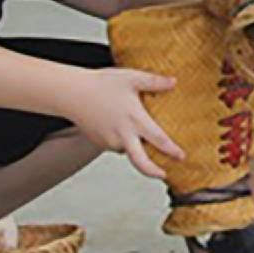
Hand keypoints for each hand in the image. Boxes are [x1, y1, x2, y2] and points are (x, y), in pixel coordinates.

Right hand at [59, 68, 184, 179]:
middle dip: (153, 172)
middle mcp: (122, 134)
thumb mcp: (132, 78)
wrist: (71, 93)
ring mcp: (109, 141)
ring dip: (136, 148)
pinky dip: (123, 141)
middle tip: (164, 174)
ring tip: (140, 135)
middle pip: (140, 162)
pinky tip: (123, 128)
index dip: (171, 150)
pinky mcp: (100, 142)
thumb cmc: (100, 84)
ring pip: (128, 150)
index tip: (182, 156)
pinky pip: (116, 145)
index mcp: (134, 119)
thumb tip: (174, 82)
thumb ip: (154, 82)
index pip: (158, 139)